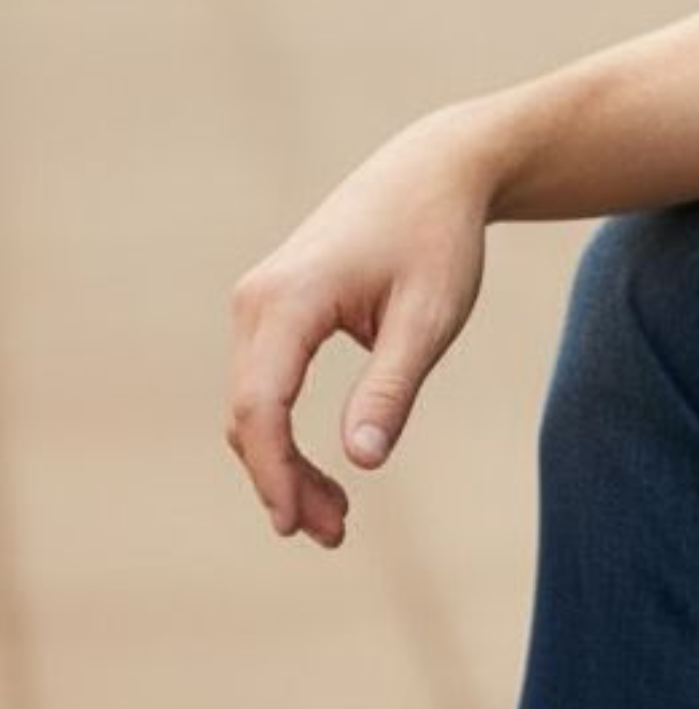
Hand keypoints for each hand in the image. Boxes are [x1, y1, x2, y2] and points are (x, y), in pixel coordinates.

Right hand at [226, 113, 493, 546]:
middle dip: (283, 480)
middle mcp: (257, 301)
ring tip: (335, 519)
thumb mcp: (430, 317)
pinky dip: (286, 433)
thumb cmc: (438, 240)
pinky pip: (265, 385)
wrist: (432, 173)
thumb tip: (362, 461)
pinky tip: (324, 472)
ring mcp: (257, 304)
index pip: (262, 404)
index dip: (273, 471)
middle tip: (333, 535)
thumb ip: (392, 386)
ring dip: (283, 464)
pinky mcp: (272, 311)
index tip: (297, 524)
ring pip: (253, 404)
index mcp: (289, 300)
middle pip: (249, 412)